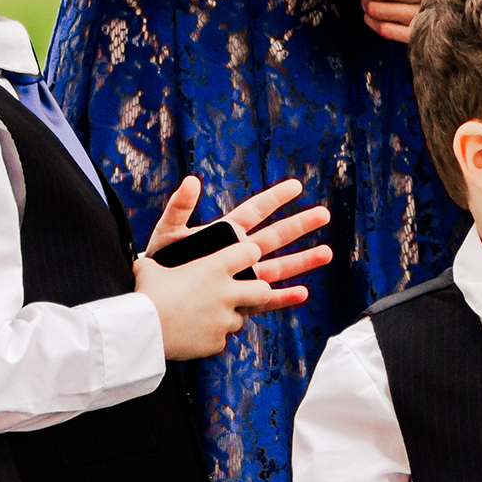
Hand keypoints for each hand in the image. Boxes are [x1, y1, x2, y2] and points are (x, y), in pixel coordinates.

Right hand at [133, 239, 274, 359]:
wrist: (142, 330)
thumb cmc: (145, 296)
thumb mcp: (148, 269)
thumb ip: (155, 264)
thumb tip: (144, 263)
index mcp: (213, 269)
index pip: (249, 253)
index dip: (249, 253)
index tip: (246, 256)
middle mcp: (225, 294)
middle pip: (263, 290)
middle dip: (258, 291)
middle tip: (245, 293)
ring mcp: (223, 320)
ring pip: (241, 320)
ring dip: (228, 318)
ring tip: (206, 318)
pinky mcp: (217, 342)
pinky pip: (221, 340)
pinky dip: (211, 338)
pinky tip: (194, 335)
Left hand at [143, 174, 334, 308]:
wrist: (155, 297)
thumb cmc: (160, 262)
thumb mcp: (167, 232)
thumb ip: (180, 207)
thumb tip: (191, 181)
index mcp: (224, 232)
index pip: (255, 210)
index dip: (275, 198)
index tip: (296, 185)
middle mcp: (238, 253)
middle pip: (275, 236)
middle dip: (299, 225)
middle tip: (323, 214)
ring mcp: (241, 277)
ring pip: (278, 267)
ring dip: (302, 261)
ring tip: (326, 253)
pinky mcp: (238, 300)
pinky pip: (265, 300)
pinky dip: (283, 298)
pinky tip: (303, 293)